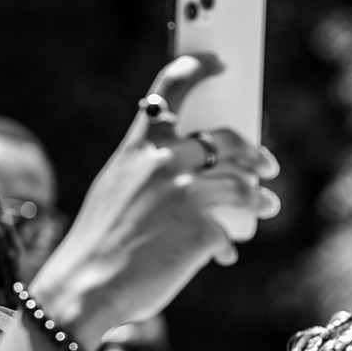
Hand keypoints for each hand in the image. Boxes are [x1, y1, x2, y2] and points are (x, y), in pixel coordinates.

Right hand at [25, 55, 279, 343]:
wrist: (84, 288)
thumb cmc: (99, 242)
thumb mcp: (116, 188)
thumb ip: (152, 171)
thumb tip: (200, 172)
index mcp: (138, 147)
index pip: (169, 90)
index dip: (196, 68)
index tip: (217, 62)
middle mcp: (164, 162)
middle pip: (227, 140)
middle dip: (253, 151)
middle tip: (266, 164)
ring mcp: (186, 194)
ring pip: (243, 183)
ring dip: (259, 195)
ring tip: (266, 204)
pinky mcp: (203, 229)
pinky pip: (232, 227)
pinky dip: (231, 239)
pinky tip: (227, 251)